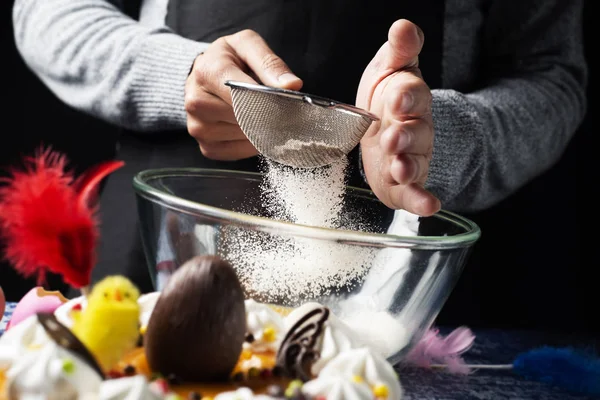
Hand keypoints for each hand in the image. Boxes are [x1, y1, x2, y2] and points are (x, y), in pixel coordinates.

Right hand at [185, 30, 302, 159]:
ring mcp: (198, 127)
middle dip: (268, 116)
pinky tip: (251, 129)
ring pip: (245, 137)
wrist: (203, 74)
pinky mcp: (207, 147)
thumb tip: (292, 85)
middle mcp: (196, 101)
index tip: (288, 104)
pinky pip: (239, 153)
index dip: (269, 101)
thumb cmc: (229, 59)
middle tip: (281, 109)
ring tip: (260, 114)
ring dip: (261, 130)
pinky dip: (252, 144)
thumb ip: (270, 63)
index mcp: (207, 72)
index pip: (243, 95)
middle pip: (246, 118)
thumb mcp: (248, 45)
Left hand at [357, 20, 440, 216]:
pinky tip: (428, 205)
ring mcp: (411, 159)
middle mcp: (415, 131)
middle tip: (391, 136)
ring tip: (400, 168)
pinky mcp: (403, 184)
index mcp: (410, 101)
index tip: (396, 97)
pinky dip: (421, 200)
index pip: (412, 96)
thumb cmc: (389, 99)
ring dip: (408, 166)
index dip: (405, 96)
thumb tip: (403, 26)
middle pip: (415, 133)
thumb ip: (399, 52)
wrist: (392, 130)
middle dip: (404, 135)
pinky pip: (413, 193)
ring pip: (414, 163)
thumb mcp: (392, 70)